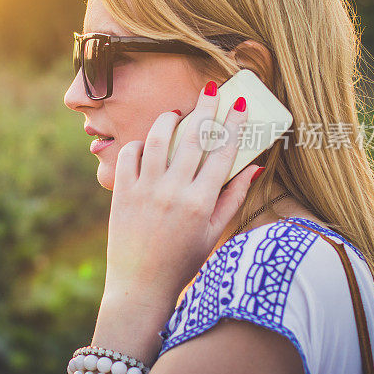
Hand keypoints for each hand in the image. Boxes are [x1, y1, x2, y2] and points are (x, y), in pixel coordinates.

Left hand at [102, 81, 261, 307]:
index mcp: (200, 202)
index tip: (240, 104)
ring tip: (178, 112)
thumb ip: (231, 199)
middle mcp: (173, 191)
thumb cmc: (182, 262)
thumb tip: (251, 168)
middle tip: (212, 88)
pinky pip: (130, 154)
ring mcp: (145, 189)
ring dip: (170, 119)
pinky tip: (149, 143)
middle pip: (193, 137)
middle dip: (206, 108)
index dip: (233, 125)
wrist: (140, 286)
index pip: (222, 153)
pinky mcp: (121, 192)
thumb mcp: (213, 233)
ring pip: (158, 138)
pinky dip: (140, 143)